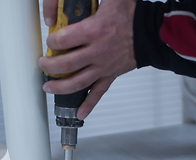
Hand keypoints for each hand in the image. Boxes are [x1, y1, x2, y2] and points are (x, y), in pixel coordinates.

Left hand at [40, 0, 136, 119]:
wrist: (152, 32)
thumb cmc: (131, 15)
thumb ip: (89, 0)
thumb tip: (72, 0)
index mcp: (94, 31)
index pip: (63, 40)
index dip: (51, 41)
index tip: (49, 40)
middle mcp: (97, 51)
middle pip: (65, 65)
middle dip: (49, 66)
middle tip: (42, 64)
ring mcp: (103, 66)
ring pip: (77, 82)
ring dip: (59, 87)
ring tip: (48, 87)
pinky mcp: (110, 75)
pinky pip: (98, 93)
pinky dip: (88, 105)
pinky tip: (79, 113)